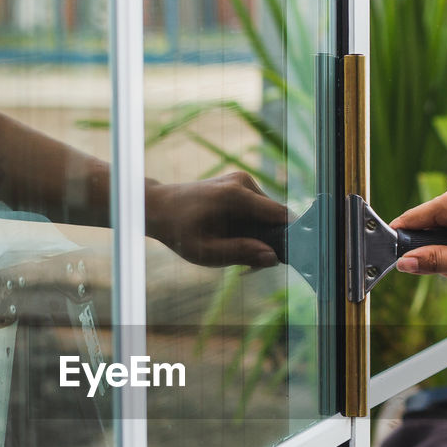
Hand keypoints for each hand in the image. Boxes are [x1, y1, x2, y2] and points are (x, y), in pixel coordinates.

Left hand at [144, 172, 290, 267]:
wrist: (158, 207)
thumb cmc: (178, 231)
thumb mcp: (206, 251)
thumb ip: (240, 253)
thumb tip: (273, 258)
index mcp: (237, 195)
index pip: (281, 215)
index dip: (288, 237)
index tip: (282, 258)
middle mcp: (243, 182)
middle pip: (276, 216)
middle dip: (269, 242)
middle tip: (248, 266)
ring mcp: (242, 180)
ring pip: (268, 214)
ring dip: (260, 236)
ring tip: (236, 255)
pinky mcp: (239, 184)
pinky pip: (258, 209)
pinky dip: (252, 227)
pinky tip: (234, 240)